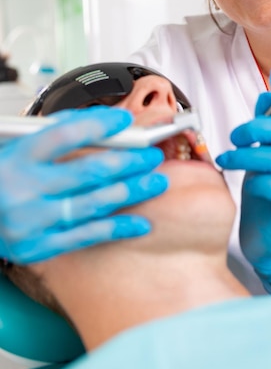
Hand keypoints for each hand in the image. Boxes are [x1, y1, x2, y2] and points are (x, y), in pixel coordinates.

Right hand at [0, 106, 166, 262]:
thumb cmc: (0, 177)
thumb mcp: (16, 146)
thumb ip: (56, 133)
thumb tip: (102, 123)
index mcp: (17, 158)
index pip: (65, 135)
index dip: (100, 126)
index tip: (125, 121)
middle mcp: (24, 190)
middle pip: (89, 171)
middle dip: (129, 161)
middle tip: (152, 155)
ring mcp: (32, 222)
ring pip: (94, 203)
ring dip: (132, 191)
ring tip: (157, 181)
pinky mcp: (38, 247)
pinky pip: (87, 235)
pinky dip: (118, 228)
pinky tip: (141, 222)